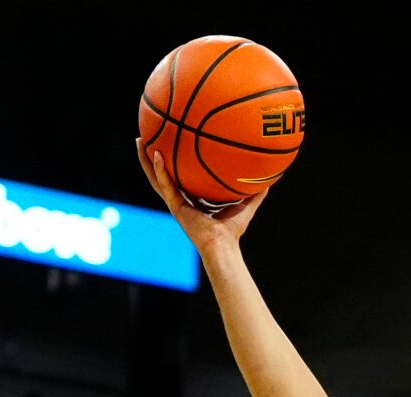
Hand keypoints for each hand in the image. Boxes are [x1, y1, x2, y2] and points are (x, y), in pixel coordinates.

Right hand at [134, 139, 271, 251]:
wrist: (223, 246)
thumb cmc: (233, 231)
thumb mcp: (246, 205)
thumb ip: (255, 192)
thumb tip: (270, 179)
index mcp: (192, 198)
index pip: (180, 176)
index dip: (174, 162)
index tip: (170, 144)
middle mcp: (181, 199)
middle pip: (162, 173)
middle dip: (152, 156)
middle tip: (145, 137)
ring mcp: (176, 203)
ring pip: (155, 178)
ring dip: (146, 160)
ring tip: (140, 141)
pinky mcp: (175, 208)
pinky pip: (165, 186)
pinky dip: (160, 171)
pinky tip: (157, 155)